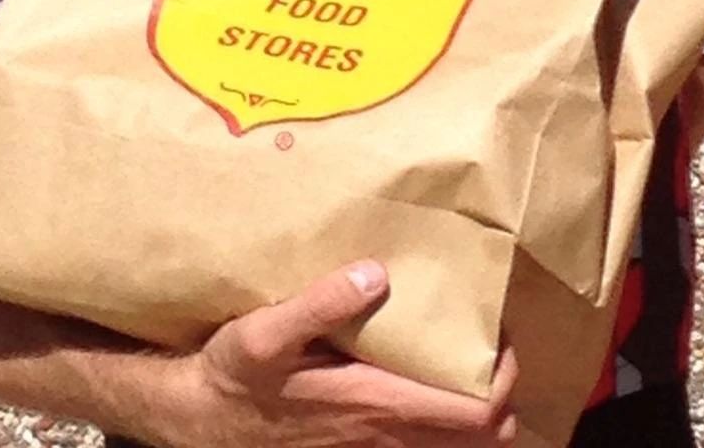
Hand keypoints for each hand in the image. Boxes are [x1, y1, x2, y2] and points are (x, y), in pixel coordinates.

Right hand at [157, 260, 517, 447]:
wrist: (198, 422)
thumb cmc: (234, 375)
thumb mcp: (264, 334)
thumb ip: (320, 303)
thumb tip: (375, 273)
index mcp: (374, 405)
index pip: (475, 413)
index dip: (505, 378)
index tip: (505, 336)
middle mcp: (383, 436)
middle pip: (479, 436)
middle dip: (500, 392)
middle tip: (493, 341)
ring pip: (450, 443)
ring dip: (470, 406)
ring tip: (466, 352)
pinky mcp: (356, 446)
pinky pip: (419, 441)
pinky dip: (438, 417)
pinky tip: (425, 372)